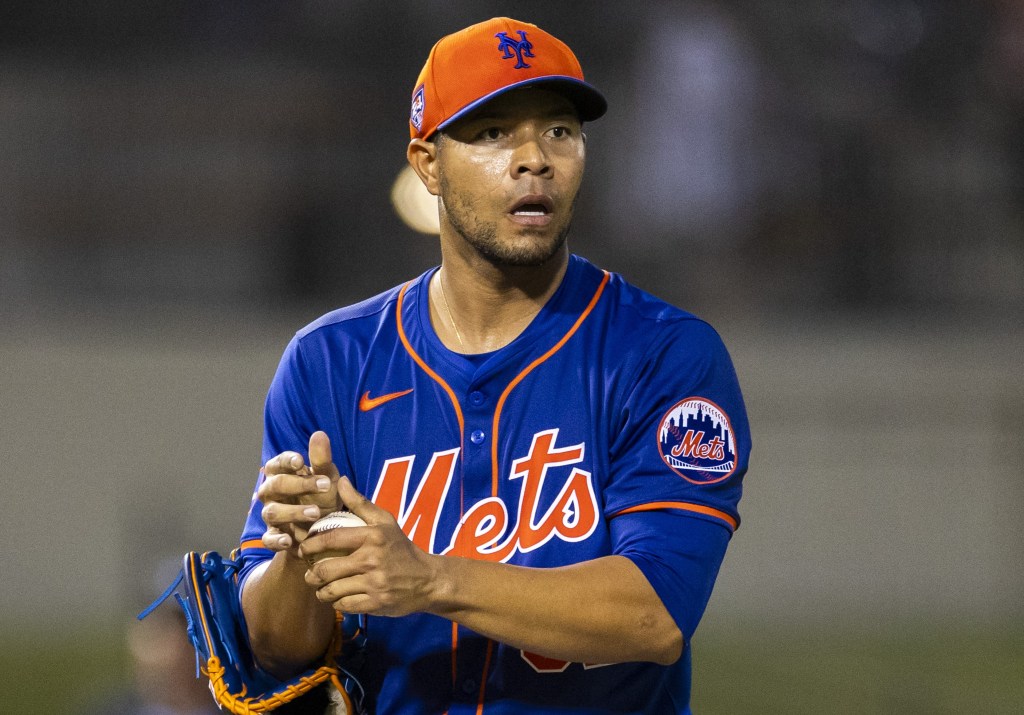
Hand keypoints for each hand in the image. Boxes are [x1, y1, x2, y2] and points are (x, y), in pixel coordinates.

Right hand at [257, 431, 342, 554]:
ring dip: (293, 512)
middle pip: (275, 485)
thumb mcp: (327, 477)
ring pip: (272, 512)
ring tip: (316, 514)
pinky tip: (289, 540)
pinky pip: (268, 539)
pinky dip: (276, 540)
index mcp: (281, 473)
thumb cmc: (322, 495)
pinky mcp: (273, 536)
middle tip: (324, 486)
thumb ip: (322, 459)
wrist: (324, 528)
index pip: (278, 463)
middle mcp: (271, 492)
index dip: (286, 461)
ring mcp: (271, 514)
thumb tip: (319, 434)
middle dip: (298, 485)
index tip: (300, 461)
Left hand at [301, 476, 440, 616]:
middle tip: (309, 574)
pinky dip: (337, 603)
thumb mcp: (385, 521)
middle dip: (311, 574)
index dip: (310, 544)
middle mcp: (372, 559)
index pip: (331, 538)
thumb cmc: (401, 548)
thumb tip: (340, 481)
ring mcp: (374, 583)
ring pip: (332, 590)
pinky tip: (337, 598)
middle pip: (326, 569)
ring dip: (321, 591)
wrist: (427, 579)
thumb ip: (360, 502)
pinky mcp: (377, 603)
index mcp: (373, 536)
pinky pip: (345, 605)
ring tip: (320, 587)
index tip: (303, 548)